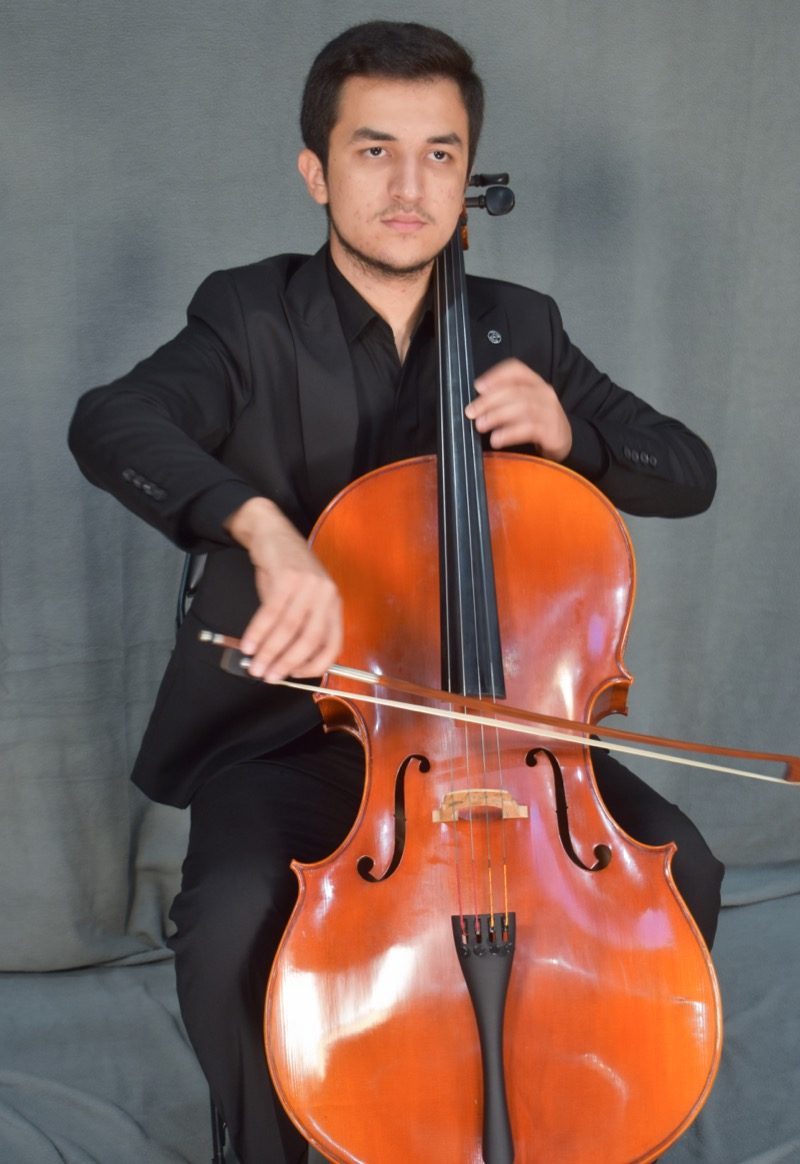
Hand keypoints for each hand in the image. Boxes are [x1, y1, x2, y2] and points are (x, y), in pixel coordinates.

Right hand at [224, 497, 341, 682]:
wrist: (271, 532)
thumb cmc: (286, 568)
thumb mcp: (302, 597)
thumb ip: (298, 625)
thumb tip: (282, 659)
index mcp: (334, 604)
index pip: (332, 644)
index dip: (314, 665)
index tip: (294, 675)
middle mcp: (326, 595)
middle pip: (309, 639)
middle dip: (286, 662)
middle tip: (268, 676)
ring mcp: (308, 585)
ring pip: (288, 628)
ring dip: (269, 651)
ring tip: (254, 666)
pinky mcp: (287, 577)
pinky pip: (270, 613)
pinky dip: (257, 632)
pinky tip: (248, 645)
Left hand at [465, 358, 572, 461]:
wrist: (563, 441)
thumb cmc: (538, 422)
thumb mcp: (523, 406)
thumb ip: (504, 400)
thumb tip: (477, 403)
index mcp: (535, 383)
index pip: (516, 370)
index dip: (496, 376)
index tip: (478, 386)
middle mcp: (544, 393)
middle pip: (515, 390)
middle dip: (489, 401)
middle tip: (472, 412)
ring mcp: (550, 411)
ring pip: (522, 408)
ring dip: (497, 416)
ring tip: (481, 425)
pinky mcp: (552, 431)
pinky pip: (529, 429)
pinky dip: (510, 434)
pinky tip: (497, 439)